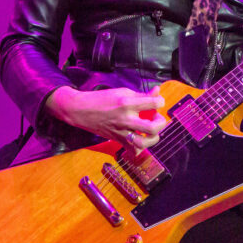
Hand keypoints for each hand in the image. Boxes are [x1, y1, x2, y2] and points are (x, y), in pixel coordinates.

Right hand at [45, 85, 167, 149]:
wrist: (81, 110)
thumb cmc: (102, 99)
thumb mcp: (122, 92)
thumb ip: (142, 95)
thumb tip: (158, 92)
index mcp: (127, 103)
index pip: (154, 103)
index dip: (161, 101)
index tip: (157, 102)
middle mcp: (125, 119)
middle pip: (152, 127)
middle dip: (161, 123)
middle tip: (156, 118)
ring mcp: (121, 132)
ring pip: (143, 143)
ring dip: (152, 138)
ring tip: (151, 131)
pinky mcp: (117, 140)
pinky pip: (132, 150)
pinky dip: (139, 148)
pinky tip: (140, 139)